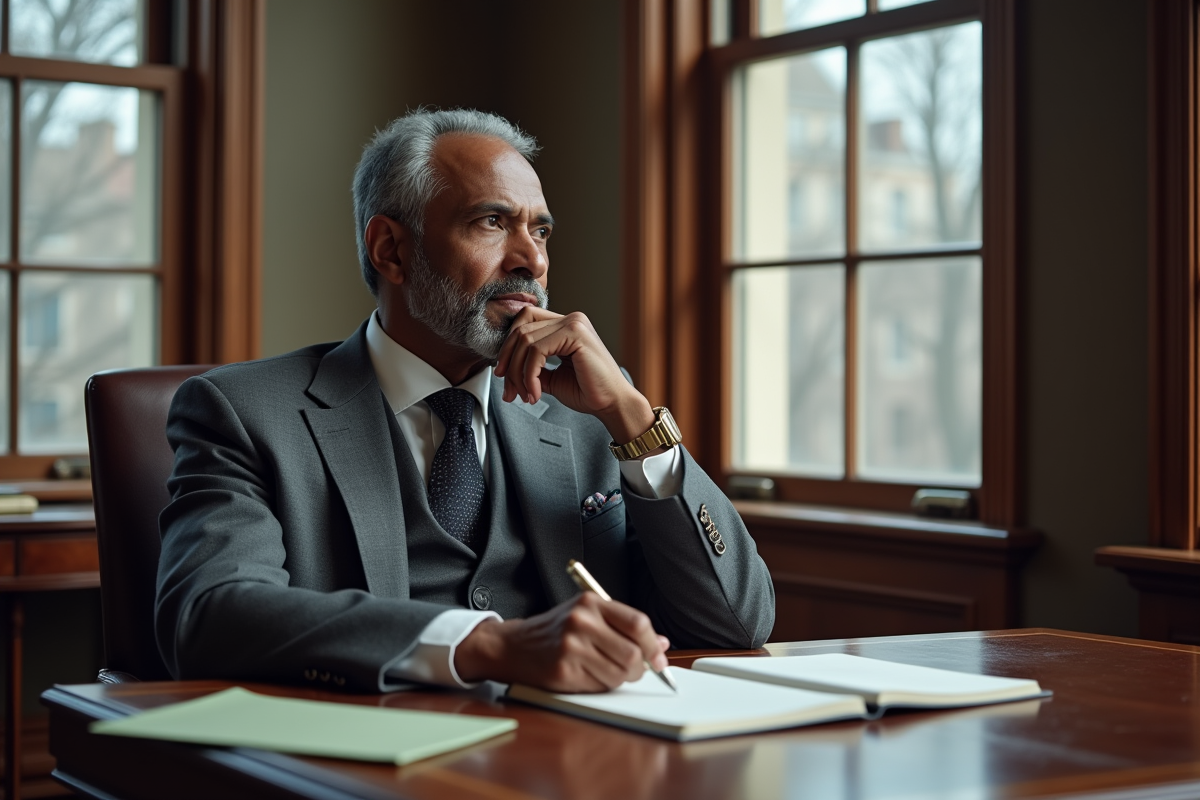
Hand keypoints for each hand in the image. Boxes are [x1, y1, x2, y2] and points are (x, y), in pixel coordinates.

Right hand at [454, 593, 670, 691]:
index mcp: (591, 602)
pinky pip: (600, 686)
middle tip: (636, 671)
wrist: (514, 645)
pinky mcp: (563, 671)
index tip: (659, 658)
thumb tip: (662, 644)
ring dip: (621, 679)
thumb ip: (624, 627)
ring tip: (608, 671)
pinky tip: (589, 675)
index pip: (637, 623)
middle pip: (632, 653)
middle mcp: (581, 621)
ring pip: (619, 673)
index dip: (654, 644)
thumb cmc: (555, 631)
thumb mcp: (588, 616)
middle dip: (640, 668)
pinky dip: (602, 686)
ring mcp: (571, 647)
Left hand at [493, 307, 655, 443]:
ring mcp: (574, 323)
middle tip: (509, 391)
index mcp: (565, 325)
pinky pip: (537, 350)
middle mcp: (570, 319)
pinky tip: (536, 393)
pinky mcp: (575, 333)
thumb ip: (531, 367)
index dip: (507, 348)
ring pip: (525, 340)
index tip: (502, 374)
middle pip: (520, 330)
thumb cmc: (588, 392)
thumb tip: (505, 368)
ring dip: (518, 373)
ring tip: (525, 395)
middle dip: (508, 363)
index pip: (524, 322)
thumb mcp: (551, 378)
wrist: (613, 404)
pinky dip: (529, 375)